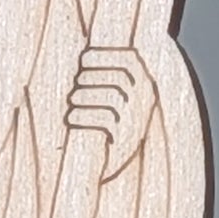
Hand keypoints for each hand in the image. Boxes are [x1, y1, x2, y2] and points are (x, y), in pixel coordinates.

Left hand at [68, 47, 157, 179]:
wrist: (116, 163)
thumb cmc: (111, 122)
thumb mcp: (116, 95)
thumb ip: (107, 74)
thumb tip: (84, 54)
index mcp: (146, 84)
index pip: (129, 60)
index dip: (104, 56)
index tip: (84, 58)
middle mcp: (146, 101)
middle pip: (117, 78)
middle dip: (91, 77)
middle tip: (76, 83)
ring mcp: (137, 120)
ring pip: (110, 96)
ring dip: (84, 96)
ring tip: (72, 100)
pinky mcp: (126, 140)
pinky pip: (104, 120)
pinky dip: (83, 116)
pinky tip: (72, 117)